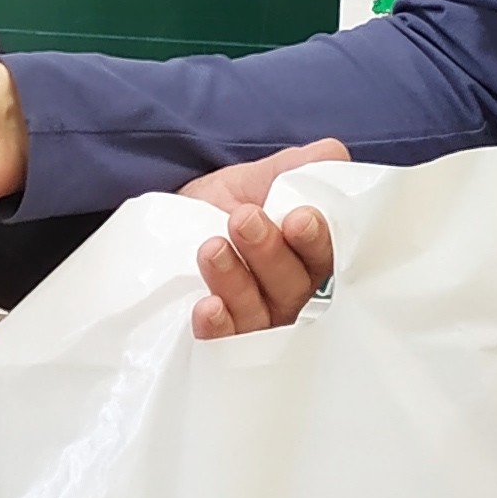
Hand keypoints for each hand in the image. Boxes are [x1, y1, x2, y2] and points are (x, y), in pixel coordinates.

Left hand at [183, 141, 348, 336]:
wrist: (165, 229)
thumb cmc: (224, 206)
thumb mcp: (254, 180)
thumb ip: (293, 169)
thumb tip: (332, 153)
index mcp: (308, 256)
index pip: (326, 255)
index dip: (317, 240)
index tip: (299, 218)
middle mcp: (288, 294)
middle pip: (294, 286)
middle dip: (270, 252)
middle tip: (244, 219)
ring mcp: (255, 321)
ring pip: (258, 313)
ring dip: (237, 281)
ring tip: (211, 249)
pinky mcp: (220, 341)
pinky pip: (225, 344)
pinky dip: (218, 328)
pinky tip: (207, 307)